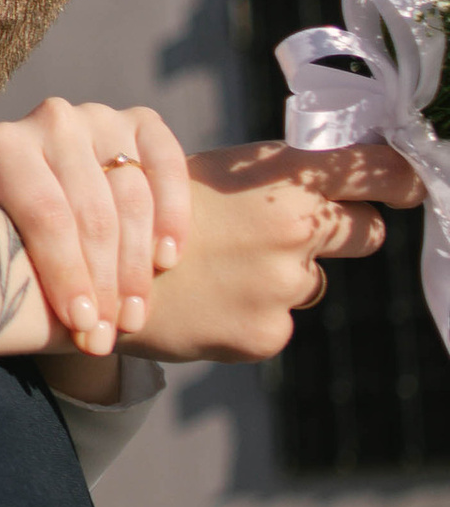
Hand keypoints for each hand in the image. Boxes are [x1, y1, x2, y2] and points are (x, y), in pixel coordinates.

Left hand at [0, 98, 189, 354]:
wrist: (59, 217)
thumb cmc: (10, 237)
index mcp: (3, 145)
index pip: (45, 215)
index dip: (67, 274)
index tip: (81, 326)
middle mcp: (52, 120)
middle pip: (92, 212)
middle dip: (103, 284)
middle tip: (108, 337)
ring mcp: (101, 117)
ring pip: (132, 196)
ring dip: (137, 266)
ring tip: (133, 317)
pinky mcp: (142, 124)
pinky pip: (167, 169)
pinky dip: (172, 216)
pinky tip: (167, 260)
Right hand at [130, 139, 418, 359]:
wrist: (94, 268)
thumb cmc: (153, 206)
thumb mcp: (219, 172)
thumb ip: (284, 179)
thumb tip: (344, 180)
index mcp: (283, 178)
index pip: (378, 174)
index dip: (402, 181)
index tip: (411, 187)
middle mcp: (295, 231)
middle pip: (366, 232)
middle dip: (345, 230)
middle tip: (292, 230)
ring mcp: (284, 288)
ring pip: (313, 281)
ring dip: (284, 275)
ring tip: (221, 266)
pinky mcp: (268, 334)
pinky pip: (281, 319)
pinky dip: (253, 312)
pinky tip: (210, 299)